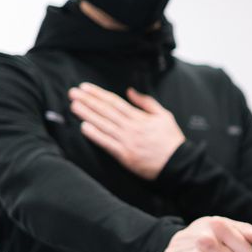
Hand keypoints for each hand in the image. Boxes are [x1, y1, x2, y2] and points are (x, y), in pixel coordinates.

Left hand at [68, 83, 184, 179]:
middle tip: (73, 93)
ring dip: (88, 115)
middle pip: (106, 111)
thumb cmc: (171, 140)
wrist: (178, 163)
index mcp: (140, 117)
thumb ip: (146, 103)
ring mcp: (127, 141)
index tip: (85, 88)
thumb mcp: (164, 116)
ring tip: (74, 106)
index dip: (99, 94)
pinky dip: (95, 135)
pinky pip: (107, 143)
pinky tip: (84, 127)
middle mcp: (132, 127)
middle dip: (88, 101)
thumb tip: (131, 91)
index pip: (115, 102)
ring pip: (104, 125)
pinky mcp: (125, 155)